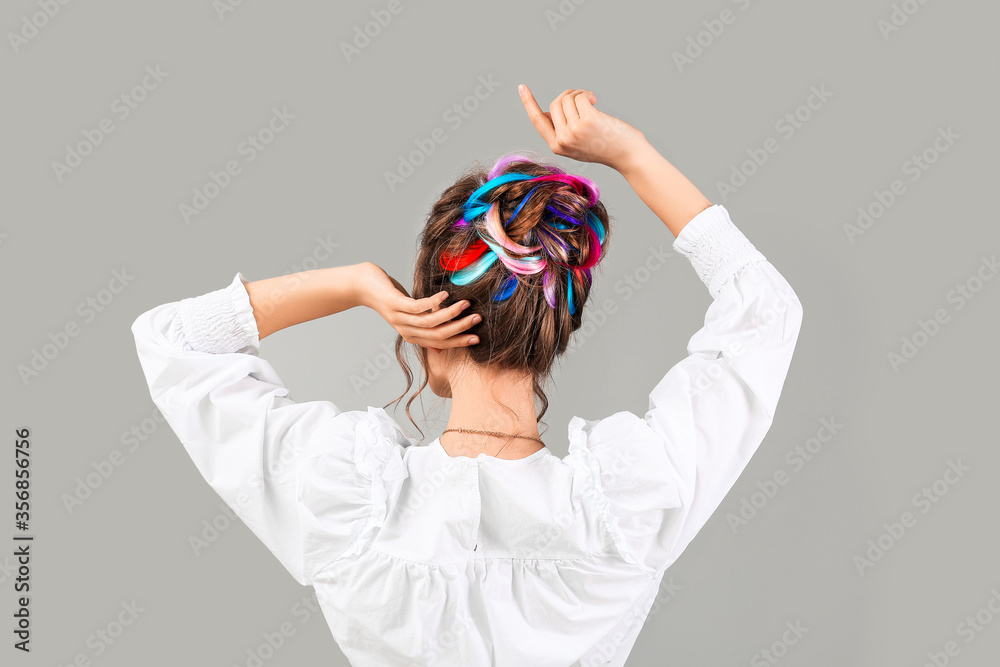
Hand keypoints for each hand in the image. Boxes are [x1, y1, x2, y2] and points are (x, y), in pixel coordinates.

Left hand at [356, 263, 480, 350]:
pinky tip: (445, 295)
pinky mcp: (395, 304)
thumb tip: (442, 348)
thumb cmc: (391, 297)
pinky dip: (433, 302)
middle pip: (437, 334)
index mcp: (412, 335)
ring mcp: (399, 318)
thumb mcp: (411, 314)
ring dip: (450, 313)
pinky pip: (417, 306)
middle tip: (477, 319)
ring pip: (430, 321)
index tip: (477, 338)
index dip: (458, 341)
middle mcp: (406, 330)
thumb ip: (426, 327)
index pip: (439, 342)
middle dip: (460, 328)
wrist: (363, 286)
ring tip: (466, 304)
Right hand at [518, 85, 647, 171]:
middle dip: (568, 96)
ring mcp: (574, 131)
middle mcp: (562, 140)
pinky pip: (579, 97)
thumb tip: (547, 112)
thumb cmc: (604, 146)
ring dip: (579, 94)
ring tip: (591, 100)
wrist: (627, 155)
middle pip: (554, 104)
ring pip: (567, 98)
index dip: (528, 103)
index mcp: (557, 146)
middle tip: (583, 98)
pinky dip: (586, 94)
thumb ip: (560, 130)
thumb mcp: (576, 143)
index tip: (522, 87)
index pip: (537, 121)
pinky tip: (595, 100)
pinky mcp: (587, 121)